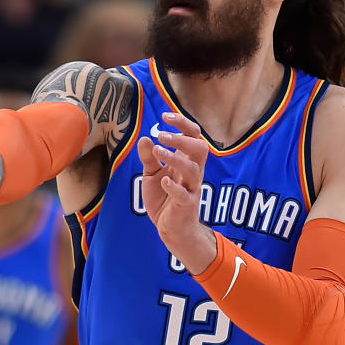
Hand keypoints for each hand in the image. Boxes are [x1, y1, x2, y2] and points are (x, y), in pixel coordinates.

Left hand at [136, 112, 215, 273]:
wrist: (171, 229)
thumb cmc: (164, 199)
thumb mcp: (151, 175)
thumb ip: (149, 158)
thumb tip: (145, 138)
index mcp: (186, 161)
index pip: (192, 135)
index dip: (182, 123)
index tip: (165, 115)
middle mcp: (192, 173)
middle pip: (200, 148)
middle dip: (182, 138)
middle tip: (161, 135)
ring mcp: (191, 189)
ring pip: (193, 169)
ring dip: (175, 158)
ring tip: (158, 151)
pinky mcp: (186, 205)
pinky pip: (184, 194)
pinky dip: (174, 186)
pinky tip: (163, 181)